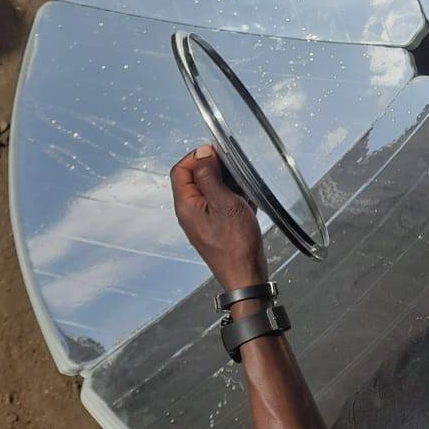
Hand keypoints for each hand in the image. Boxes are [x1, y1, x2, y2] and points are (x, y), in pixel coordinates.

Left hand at [171, 144, 267, 291]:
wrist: (246, 276)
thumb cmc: (236, 243)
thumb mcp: (224, 202)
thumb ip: (209, 175)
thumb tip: (202, 153)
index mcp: (186, 205)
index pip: (180, 169)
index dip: (197, 157)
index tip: (217, 153)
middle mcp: (190, 211)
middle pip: (195, 178)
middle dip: (215, 169)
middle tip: (235, 170)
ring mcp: (202, 220)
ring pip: (210, 190)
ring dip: (227, 184)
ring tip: (244, 189)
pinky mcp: (214, 226)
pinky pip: (220, 203)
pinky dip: (233, 198)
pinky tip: (247, 202)